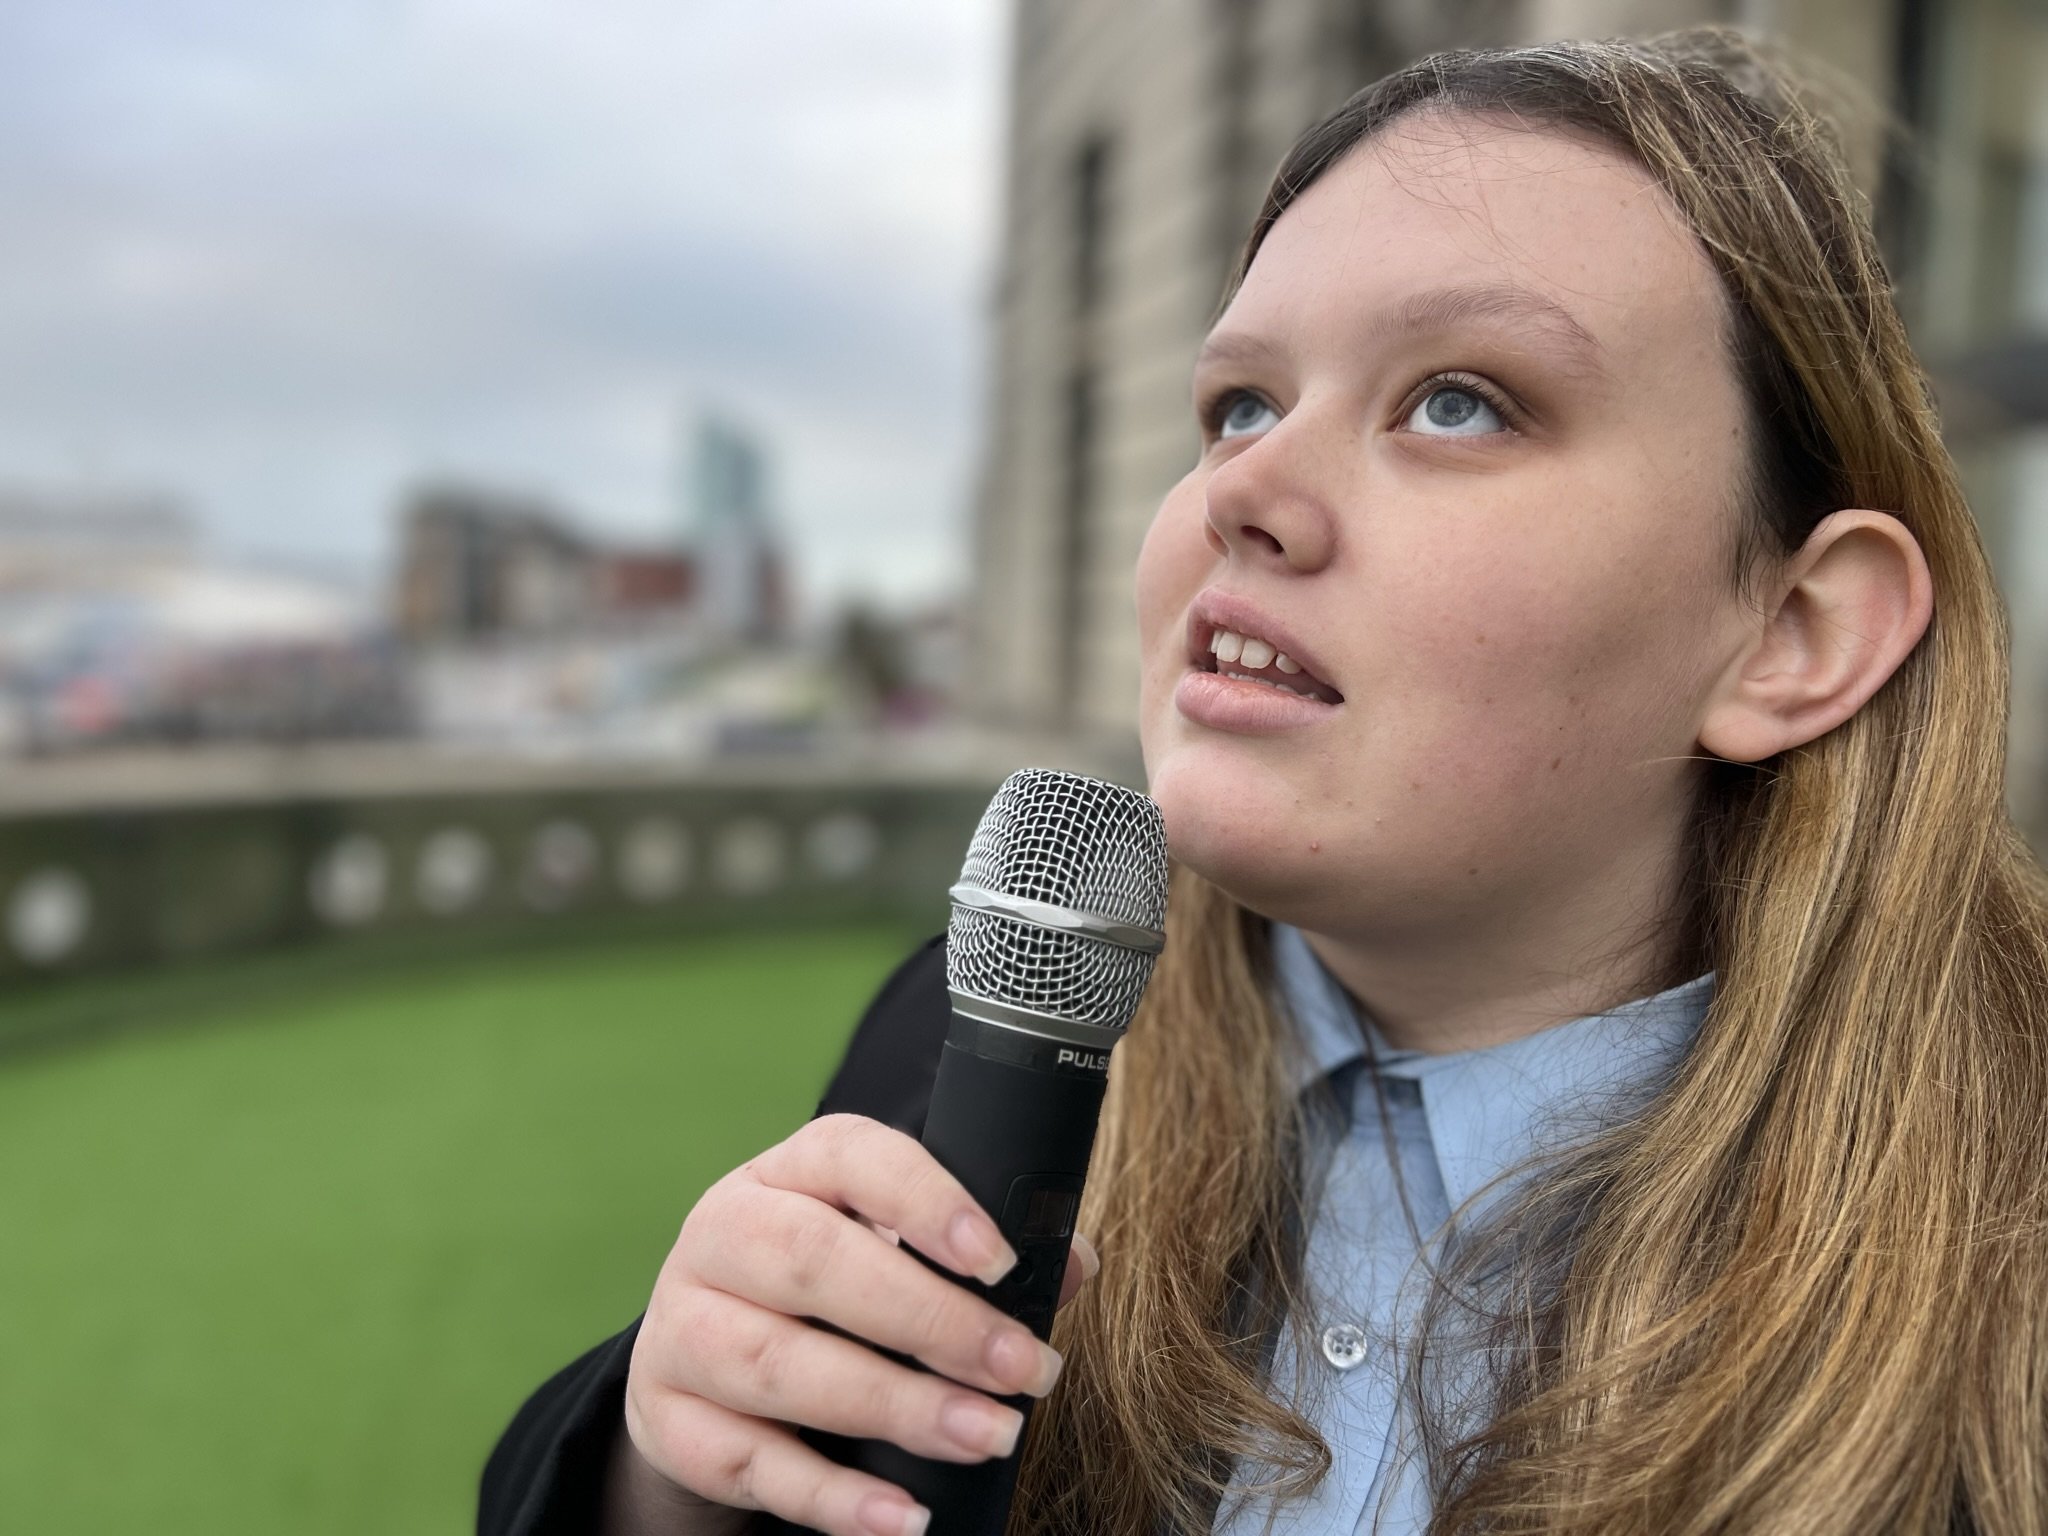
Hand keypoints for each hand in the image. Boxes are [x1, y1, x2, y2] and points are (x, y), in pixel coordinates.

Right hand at [616, 1113, 1098, 1535]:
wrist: (700, 1364)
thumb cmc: (826, 1294)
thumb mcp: (887, 1249)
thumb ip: (976, 1252)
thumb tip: (1070, 1265)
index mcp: (784, 1173)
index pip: (849, 1156)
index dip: (926, 1201)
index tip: (1000, 1260)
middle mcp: (720, 1235)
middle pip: (812, 1261)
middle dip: (930, 1319)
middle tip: (1020, 1369)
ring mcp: (683, 1329)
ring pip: (779, 1365)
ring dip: (897, 1407)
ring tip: (988, 1435)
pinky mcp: (672, 1422)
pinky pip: (753, 1463)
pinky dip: (835, 1499)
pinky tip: (907, 1516)